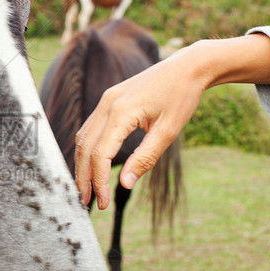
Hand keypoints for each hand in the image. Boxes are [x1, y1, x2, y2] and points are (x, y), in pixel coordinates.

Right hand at [74, 54, 202, 209]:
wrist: (186, 67)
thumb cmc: (181, 97)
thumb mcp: (168, 131)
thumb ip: (145, 158)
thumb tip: (124, 184)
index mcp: (121, 112)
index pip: (100, 154)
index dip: (99, 181)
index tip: (104, 203)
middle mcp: (106, 104)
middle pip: (85, 148)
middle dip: (84, 177)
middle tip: (88, 203)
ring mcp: (105, 101)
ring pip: (83, 138)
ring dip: (82, 165)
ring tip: (87, 188)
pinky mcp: (108, 101)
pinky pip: (90, 128)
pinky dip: (88, 150)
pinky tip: (92, 165)